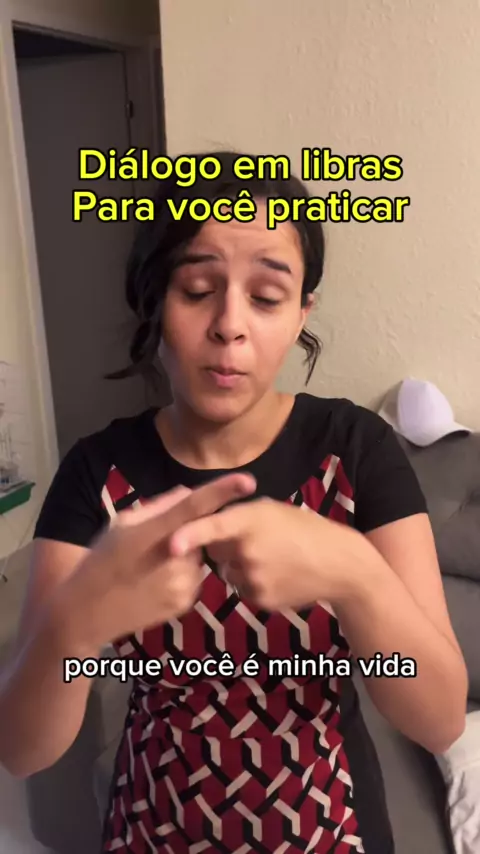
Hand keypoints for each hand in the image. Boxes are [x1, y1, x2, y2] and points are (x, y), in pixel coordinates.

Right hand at [53, 474, 255, 649]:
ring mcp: (183, 582)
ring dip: (184, 557)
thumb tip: (189, 493)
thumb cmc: (101, 559)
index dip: (222, 491)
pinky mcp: (186, 602)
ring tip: (151, 568)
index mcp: (156, 531)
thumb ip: (159, 505)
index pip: (195, 506)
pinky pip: (194, 579)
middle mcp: (175, 556)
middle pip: (199, 534)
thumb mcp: (122, 523)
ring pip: (197, 558)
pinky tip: (155, 584)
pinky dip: (181, 577)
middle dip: (186, 534)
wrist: (87, 611)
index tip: (247, 481)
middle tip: (153, 546)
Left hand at [169, 497, 360, 610]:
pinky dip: (254, 584)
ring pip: (229, 573)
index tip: (171, 545)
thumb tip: (210, 528)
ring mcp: (253, 577)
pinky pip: (243, 590)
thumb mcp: (272, 510)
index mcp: (250, 520)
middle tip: (258, 541)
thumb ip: (239, 516)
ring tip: (274, 559)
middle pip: (216, 551)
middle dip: (226, 547)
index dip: (189, 536)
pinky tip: (278, 575)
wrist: (337, 564)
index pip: (212, 526)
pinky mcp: (259, 599)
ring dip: (241, 567)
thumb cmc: (304, 529)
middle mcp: (247, 549)